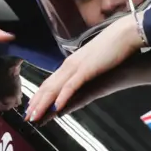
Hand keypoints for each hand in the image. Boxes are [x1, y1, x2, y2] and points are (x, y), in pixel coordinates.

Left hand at [24, 12, 145, 121]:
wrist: (124, 34)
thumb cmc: (113, 46)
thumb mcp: (94, 60)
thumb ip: (84, 69)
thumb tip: (80, 77)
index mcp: (71, 62)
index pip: (50, 81)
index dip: (40, 95)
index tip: (32, 106)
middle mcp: (70, 64)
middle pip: (48, 86)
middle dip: (36, 103)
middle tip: (26, 117)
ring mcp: (77, 66)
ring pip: (55, 87)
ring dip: (43, 104)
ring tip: (34, 116)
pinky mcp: (87, 69)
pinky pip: (71, 85)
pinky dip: (62, 97)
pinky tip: (56, 108)